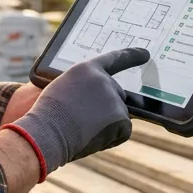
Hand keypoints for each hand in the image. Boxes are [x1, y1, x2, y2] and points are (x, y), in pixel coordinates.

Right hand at [3, 47, 149, 179]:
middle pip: (116, 94)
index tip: (145, 54)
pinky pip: (122, 130)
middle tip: (83, 119)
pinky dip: (111, 137)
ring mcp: (114, 98)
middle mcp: (104, 80)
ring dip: (106, 124)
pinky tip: (92, 137)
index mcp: (86, 69)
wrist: (47, 132)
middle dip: (106, 107)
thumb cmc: (47, 115)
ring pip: (118, 114)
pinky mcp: (121, 117)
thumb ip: (83, 90)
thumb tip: (96, 102)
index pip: (113, 60)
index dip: (130, 56)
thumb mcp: (62, 90)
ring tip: (82, 128)